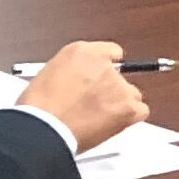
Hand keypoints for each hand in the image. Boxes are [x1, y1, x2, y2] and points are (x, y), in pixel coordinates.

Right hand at [16, 41, 149, 151]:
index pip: (109, 53)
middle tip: (91, 106)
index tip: (99, 78)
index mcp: (81, 52)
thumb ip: (71, 72)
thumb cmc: (38, 107)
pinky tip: (111, 124)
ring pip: (131, 95)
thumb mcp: (48, 75)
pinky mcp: (128, 106)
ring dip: (119, 104)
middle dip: (109, 90)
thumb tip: (80, 83)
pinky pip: (140, 110)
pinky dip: (130, 117)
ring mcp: (118, 85)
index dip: (103, 69)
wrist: (44, 127)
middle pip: (119, 77)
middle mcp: (103, 64)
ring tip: (97, 118)